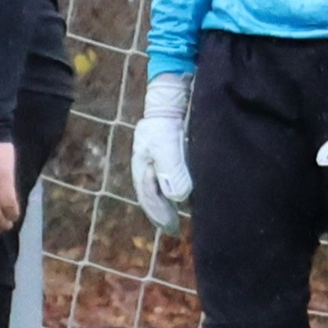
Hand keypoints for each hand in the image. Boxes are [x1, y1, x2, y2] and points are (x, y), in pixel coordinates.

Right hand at [132, 72, 192, 232]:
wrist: (170, 97)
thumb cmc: (166, 122)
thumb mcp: (167, 145)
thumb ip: (172, 170)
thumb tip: (178, 197)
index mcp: (142, 167)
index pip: (149, 197)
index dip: (160, 215)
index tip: (172, 229)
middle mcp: (147, 166)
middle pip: (152, 194)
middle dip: (162, 212)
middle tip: (173, 228)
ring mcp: (157, 159)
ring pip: (161, 186)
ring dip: (168, 202)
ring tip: (178, 215)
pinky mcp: (169, 153)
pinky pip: (169, 176)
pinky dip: (175, 188)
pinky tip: (185, 195)